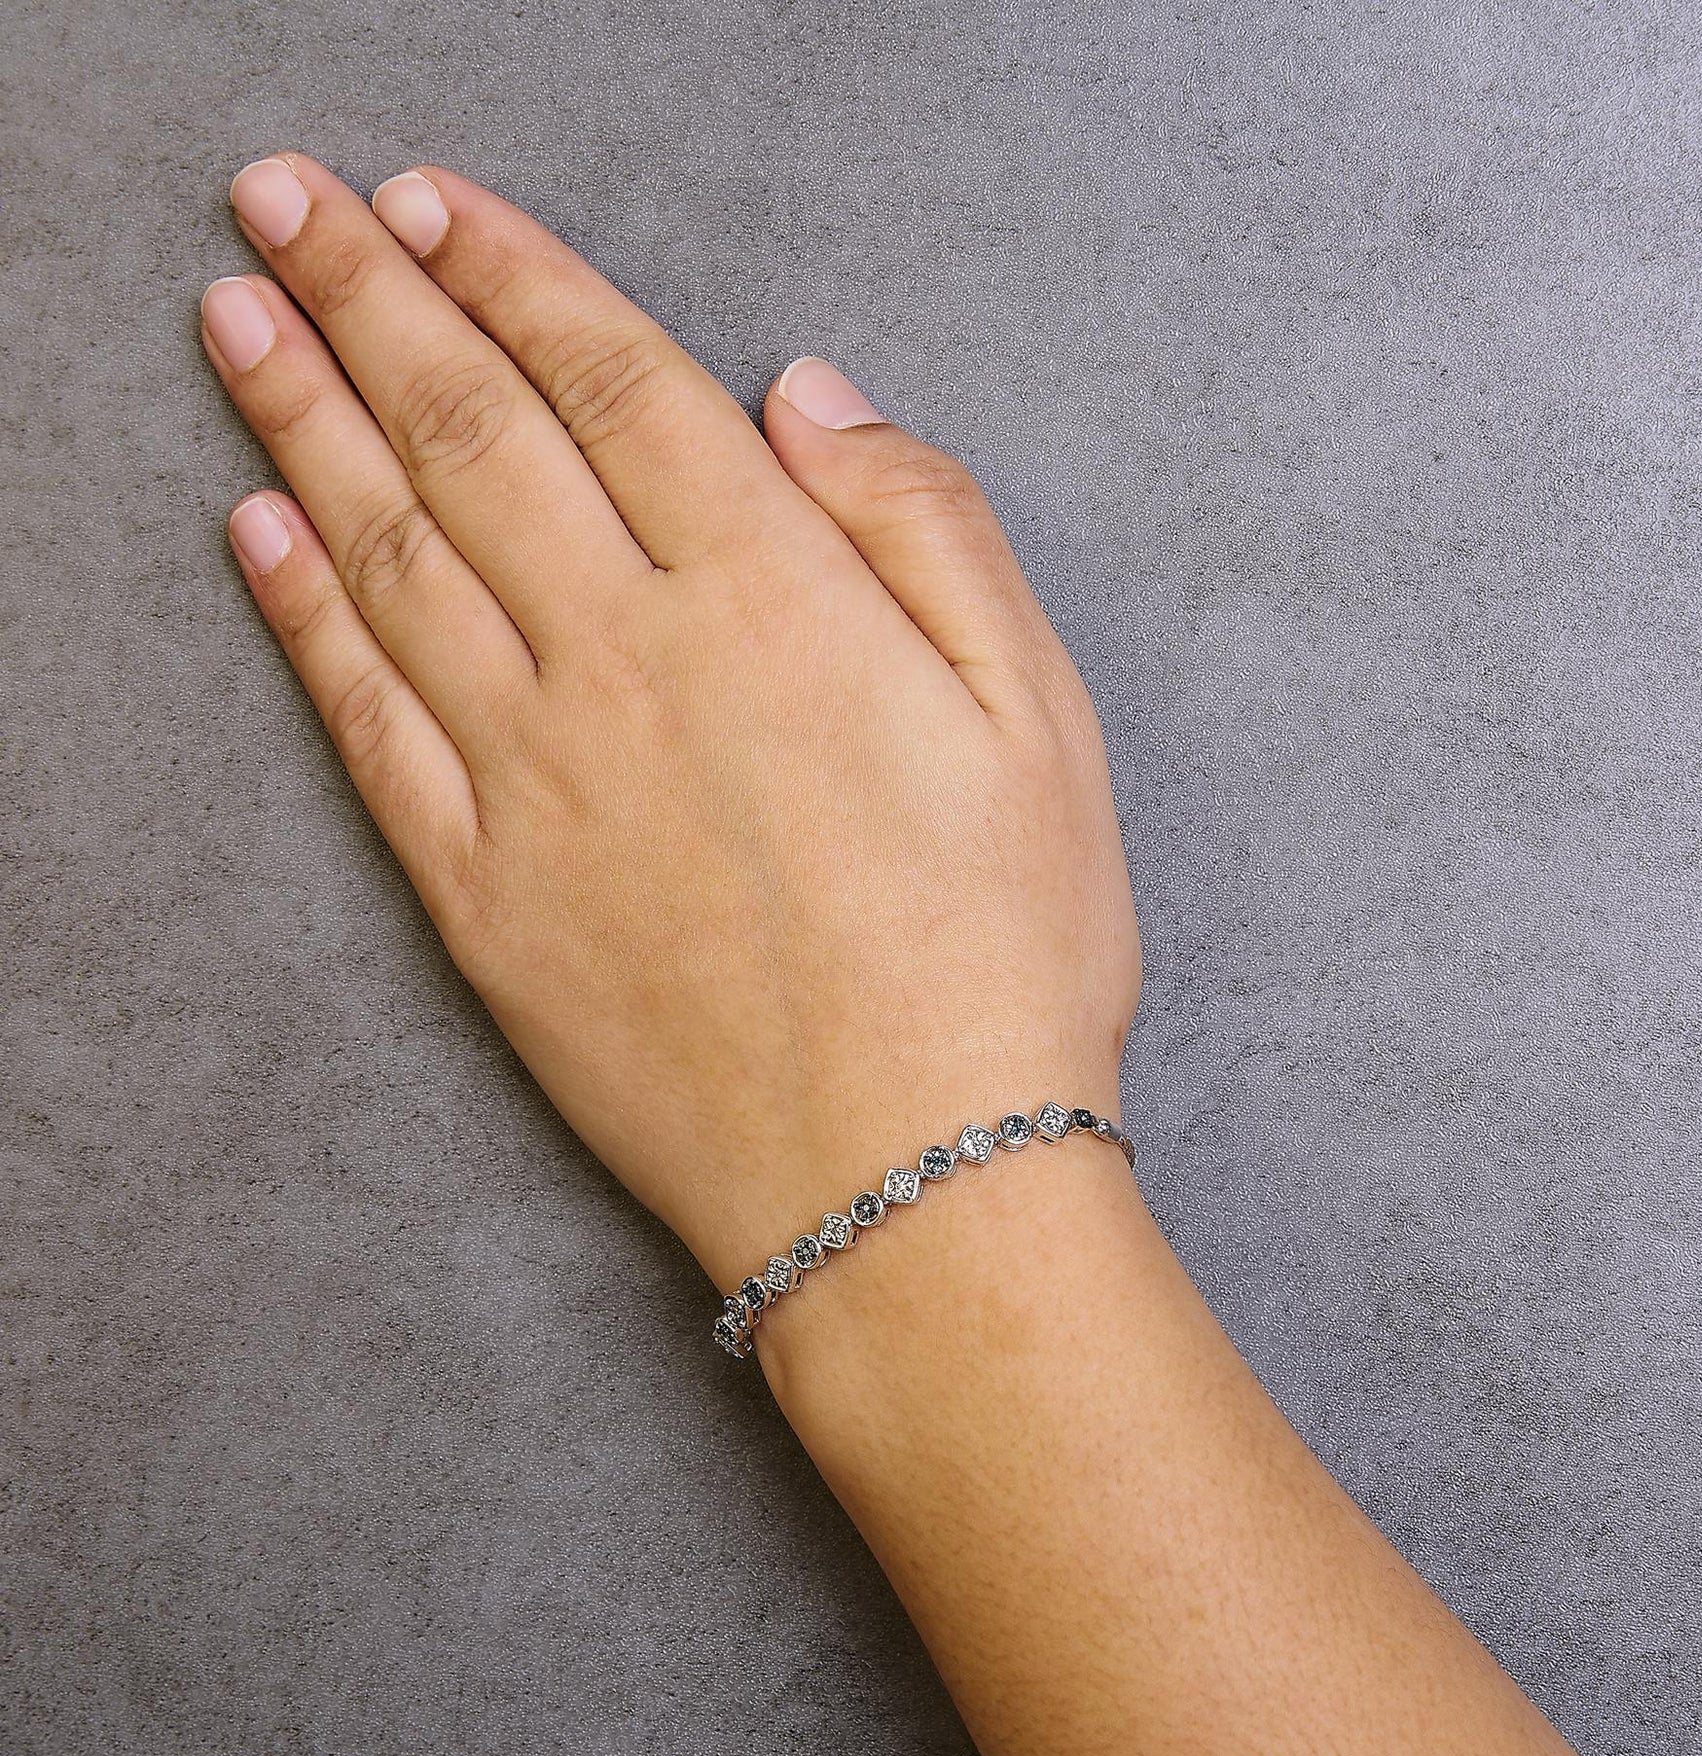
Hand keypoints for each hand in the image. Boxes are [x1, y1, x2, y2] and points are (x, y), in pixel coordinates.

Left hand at [203, 155, 1141, 1289]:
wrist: (913, 1187)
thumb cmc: (1008, 958)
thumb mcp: (1041, 717)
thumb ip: (924, 527)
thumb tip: (805, 395)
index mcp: (774, 600)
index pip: (612, 383)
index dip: (513, 273)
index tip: (433, 201)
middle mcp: (631, 664)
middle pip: (471, 435)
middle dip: (366, 297)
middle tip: (278, 199)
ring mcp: (539, 782)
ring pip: (390, 558)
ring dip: (300, 421)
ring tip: (236, 317)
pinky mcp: (486, 899)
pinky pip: (368, 728)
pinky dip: (301, 621)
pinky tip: (255, 540)